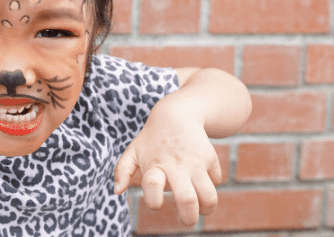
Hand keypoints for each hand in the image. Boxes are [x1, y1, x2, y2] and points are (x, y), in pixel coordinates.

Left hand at [113, 97, 221, 225]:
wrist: (177, 113)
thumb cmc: (151, 138)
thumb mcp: (133, 150)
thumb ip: (122, 170)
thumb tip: (117, 191)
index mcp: (155, 165)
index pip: (153, 186)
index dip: (154, 201)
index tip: (156, 204)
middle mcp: (177, 165)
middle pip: (187, 199)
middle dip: (188, 218)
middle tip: (185, 219)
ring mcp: (196, 163)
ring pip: (209, 197)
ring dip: (206, 209)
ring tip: (200, 209)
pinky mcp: (210, 159)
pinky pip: (215, 182)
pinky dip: (210, 187)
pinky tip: (200, 181)